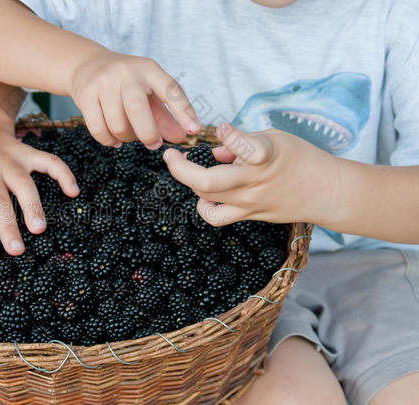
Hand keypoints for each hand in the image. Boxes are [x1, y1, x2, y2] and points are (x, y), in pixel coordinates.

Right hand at [69, 51, 200, 148]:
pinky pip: (98, 129)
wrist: (88, 65)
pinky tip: (114, 140)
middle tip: (153, 144)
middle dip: (147, 134)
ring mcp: (103, 82)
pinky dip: (109, 141)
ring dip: (126, 138)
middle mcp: (125, 73)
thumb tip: (181, 137)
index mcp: (148, 69)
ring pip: (117, 124)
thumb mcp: (149, 92)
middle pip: (137, 109)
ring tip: (129, 136)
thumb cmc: (126, 83)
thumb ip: (165, 116)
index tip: (193, 131)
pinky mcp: (85, 95)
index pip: (170, 89)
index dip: (183, 111)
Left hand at [163, 123, 339, 226]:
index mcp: (267, 156)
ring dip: (191, 185)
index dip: (231, 137)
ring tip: (188, 171)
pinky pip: (218, 216)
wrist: (326, 192)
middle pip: (208, 183)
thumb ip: (240, 142)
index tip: (220, 128)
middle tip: (169, 156)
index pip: (248, 149)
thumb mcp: (274, 138)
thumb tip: (213, 151)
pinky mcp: (250, 216)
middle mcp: (255, 182)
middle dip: (181, 169)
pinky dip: (206, 206)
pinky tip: (206, 196)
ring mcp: (251, 203)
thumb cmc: (300, 158)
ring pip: (207, 200)